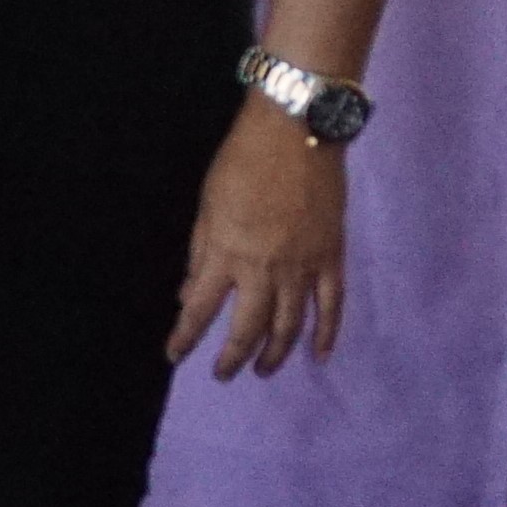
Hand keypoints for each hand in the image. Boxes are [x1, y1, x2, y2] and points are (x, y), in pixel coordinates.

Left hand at [170, 101, 346, 376]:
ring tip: (262, 370)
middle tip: (223, 374)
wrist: (297, 132)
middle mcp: (264, 269)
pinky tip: (318, 357)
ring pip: (289, 325)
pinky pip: (331, 306)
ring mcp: (303, 266)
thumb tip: (188, 294)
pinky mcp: (332, 258)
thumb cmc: (242, 162)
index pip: (200, 310)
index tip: (174, 356)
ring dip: (275, 353)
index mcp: (226, 254)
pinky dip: (326, 334)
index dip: (185, 338)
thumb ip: (200, 253)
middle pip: (247, 328)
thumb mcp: (207, 206)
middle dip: (232, 357)